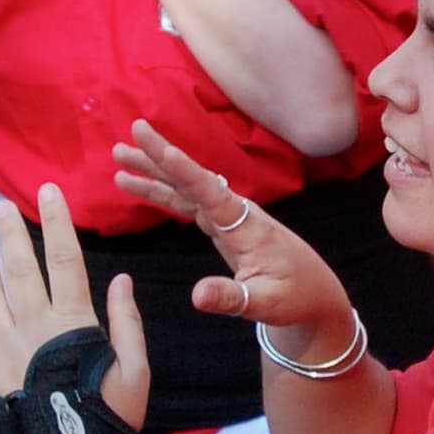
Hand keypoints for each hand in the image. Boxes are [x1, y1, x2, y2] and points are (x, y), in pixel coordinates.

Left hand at [0, 183, 152, 429]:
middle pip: (19, 271)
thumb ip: (127, 324)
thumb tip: (121, 279)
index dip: (57, 222)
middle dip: (11, 235)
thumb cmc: (110, 421)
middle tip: (2, 208)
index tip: (48, 192)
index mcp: (72, 325)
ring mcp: (4, 353)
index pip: (64, 260)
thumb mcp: (136, 373)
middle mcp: (33, 332)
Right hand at [111, 120, 353, 350]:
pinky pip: (185, 201)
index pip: (210, 192)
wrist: (313, 293)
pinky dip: (161, 192)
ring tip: (119, 155)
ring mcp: (227, 216)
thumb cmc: (293, 297)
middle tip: (131, 130)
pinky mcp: (220, 224)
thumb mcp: (263, 303)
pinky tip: (135, 184)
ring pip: (184, 187)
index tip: (161, 146)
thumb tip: (196, 296)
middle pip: (192, 178)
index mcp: (246, 225)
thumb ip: (230, 298)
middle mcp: (235, 212)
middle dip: (161, 155)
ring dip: (153, 170)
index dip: (184, 169)